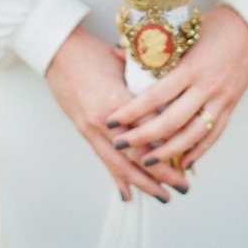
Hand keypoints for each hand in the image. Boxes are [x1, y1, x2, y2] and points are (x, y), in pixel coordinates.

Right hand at [45, 25, 189, 201]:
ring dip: (141, 182)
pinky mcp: (82, 130)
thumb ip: (146, 82)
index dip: (169, 148)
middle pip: (136, 155)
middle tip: (183, 187)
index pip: (149, 132)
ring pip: (119, 163)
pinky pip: (103, 158)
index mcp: (117, 101)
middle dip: (161, 174)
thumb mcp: (125, 64)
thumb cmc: (92, 51)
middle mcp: (103, 121)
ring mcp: (90, 128)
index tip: (190, 158)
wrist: (57, 51)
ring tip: (162, 196)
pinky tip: (128, 194)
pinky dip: (116, 177)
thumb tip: (171, 92)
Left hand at [105, 5, 247, 169]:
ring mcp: (221, 99)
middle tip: (121, 145)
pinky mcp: (232, 105)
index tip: (112, 121)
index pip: (155, 97)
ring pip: (192, 135)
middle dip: (143, 137)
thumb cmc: (215, 25)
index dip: (132, 112)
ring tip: (147, 162)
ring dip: (168, 151)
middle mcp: (206, 86)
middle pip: (171, 121)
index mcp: (191, 67)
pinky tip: (182, 161)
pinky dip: (198, 150)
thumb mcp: (182, 33)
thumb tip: (119, 56)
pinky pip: (214, 134)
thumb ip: (153, 51)